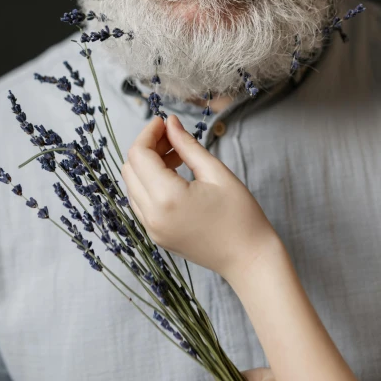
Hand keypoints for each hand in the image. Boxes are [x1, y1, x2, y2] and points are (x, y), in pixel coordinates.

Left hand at [121, 114, 277, 279]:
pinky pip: (140, 202)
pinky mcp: (156, 235)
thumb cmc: (240, 215)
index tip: (165, 121)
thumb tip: (171, 122)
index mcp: (166, 198)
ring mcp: (151, 229)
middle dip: (147, 146)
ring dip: (147, 164)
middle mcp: (152, 216)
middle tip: (172, 135)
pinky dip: (149, 183)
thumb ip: (187, 145)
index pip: (139, 155)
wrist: (250, 259)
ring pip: (132, 185)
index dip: (149, 132)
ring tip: (177, 155)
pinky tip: (174, 175)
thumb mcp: (216, 172)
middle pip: (130, 168)